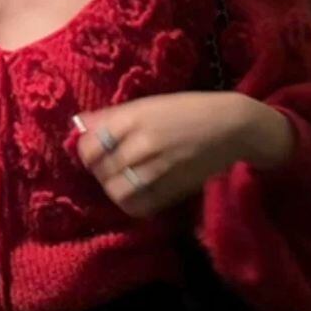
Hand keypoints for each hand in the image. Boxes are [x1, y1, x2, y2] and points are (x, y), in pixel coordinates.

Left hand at [72, 91, 295, 218]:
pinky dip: (132, 203)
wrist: (232, 126)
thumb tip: (79, 124)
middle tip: (109, 166)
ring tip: (121, 181)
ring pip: (116, 191)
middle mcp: (142, 143)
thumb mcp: (148, 104)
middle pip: (100, 169)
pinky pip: (139, 206)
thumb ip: (112, 116)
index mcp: (133, 118)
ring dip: (113, 188)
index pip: (89, 145)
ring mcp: (158, 169)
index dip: (86, 152)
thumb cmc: (188, 109)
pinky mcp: (172, 188)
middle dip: (99, 170)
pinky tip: (137, 194)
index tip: (94, 152)